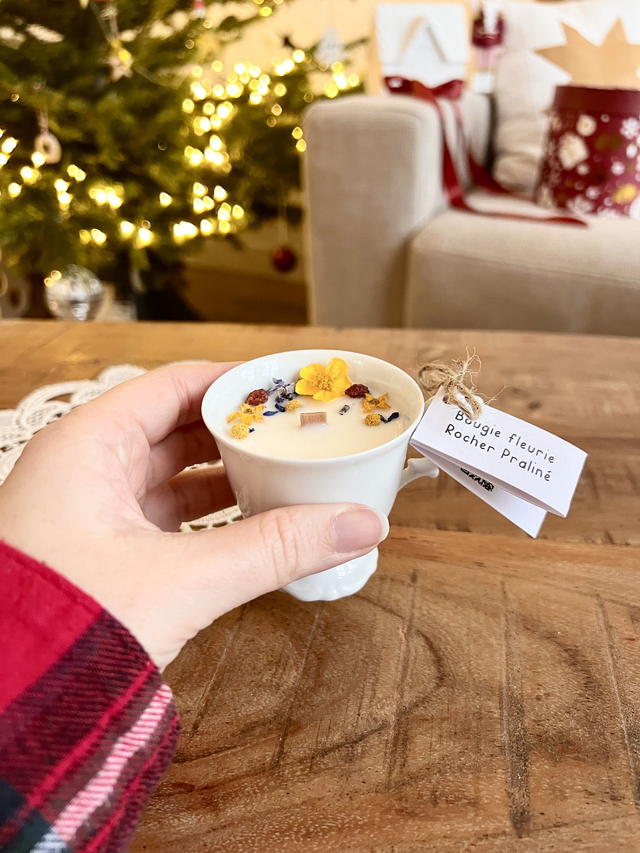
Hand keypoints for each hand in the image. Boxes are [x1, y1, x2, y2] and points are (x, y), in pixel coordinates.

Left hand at [0, 364, 387, 669]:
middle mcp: (84, 469)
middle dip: (238, 431)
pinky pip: (165, 515)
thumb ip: (275, 549)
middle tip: (294, 432)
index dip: (235, 383)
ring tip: (285, 475)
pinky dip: (209, 516)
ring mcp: (90, 511)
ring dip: (227, 476)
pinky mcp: (101, 551)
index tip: (287, 388)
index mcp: (87, 446)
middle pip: (177, 426)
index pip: (174, 385)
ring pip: (173, 474)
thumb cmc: (61, 629)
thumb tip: (355, 525)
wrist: (9, 712)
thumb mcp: (182, 579)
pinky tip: (251, 521)